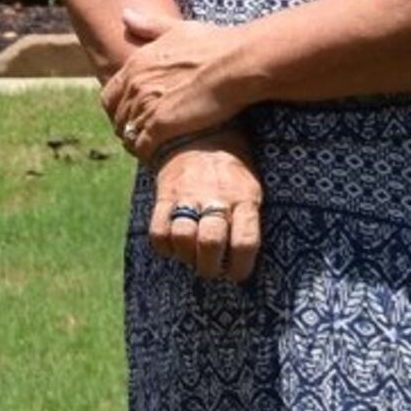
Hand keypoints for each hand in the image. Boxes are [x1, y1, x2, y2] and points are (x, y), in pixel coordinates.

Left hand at [103, 6, 255, 159]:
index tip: (130, 116)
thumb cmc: (216, 44)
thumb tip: (124, 14)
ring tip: (148, 149)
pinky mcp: (161, 125)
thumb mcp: (179, 29)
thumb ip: (150, 26)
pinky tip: (155, 156)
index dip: (118, 108)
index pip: (110, 95)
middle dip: (127, 127)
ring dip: (135, 142)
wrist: (237, 63)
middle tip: (141, 136)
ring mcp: (146, 105)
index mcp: (136, 64)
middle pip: (118, 116)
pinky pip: (142, 145)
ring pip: (128, 132)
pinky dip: (145, 153)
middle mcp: (135, 85)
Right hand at [145, 133, 264, 283]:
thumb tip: (241, 258)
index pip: (246, 242)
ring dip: (187, 258)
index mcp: (245, 198)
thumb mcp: (252, 189)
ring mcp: (188, 195)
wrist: (199, 135)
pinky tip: (173, 246)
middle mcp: (217, 197)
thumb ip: (248, 220)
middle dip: (211, 267)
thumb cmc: (233, 171)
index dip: (241, 267)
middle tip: (212, 269)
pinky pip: (158, 231)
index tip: (237, 275)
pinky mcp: (164, 195)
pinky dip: (164, 246)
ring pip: (183, 238)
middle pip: (211, 243)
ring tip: (192, 258)